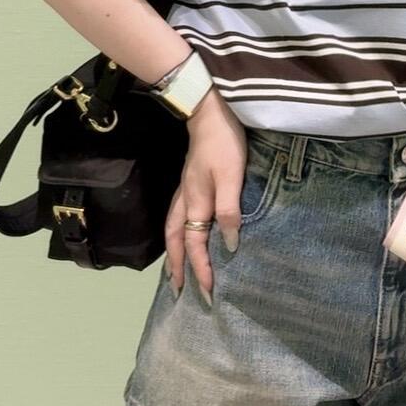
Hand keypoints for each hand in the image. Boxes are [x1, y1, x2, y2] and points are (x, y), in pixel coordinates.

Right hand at [162, 91, 247, 302]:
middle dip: (177, 269)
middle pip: (177, 242)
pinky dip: (177, 236)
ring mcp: (184, 192)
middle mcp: (185, 202)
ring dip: (174, 254)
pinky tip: (184, 236)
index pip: (196, 245)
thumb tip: (228, 246)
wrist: (208, 112)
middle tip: (178, 293)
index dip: (202, 269)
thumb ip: (229, 211)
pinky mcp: (189, 183)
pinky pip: (178, 219)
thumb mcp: (232, 177)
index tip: (209, 293)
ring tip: (175, 273)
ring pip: (173, 231)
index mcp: (195, 204)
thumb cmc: (224, 144)